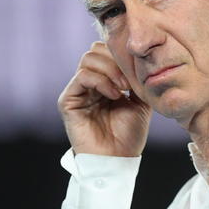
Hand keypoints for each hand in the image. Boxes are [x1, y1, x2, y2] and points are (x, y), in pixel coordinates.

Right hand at [58, 42, 151, 156]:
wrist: (118, 159)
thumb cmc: (129, 134)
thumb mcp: (140, 100)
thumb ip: (136, 77)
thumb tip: (138, 57)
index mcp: (104, 80)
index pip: (105, 50)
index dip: (121, 54)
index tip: (138, 70)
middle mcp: (88, 82)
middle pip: (95, 49)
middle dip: (116, 60)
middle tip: (129, 81)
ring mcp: (77, 90)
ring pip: (88, 58)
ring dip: (110, 70)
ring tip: (123, 88)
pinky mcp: (68, 100)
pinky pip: (82, 76)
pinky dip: (101, 81)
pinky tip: (113, 95)